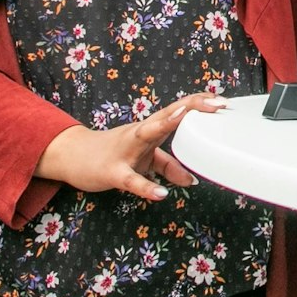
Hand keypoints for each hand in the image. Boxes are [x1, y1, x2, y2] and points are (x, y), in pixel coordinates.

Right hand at [35, 93, 223, 201]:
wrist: (72, 157)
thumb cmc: (113, 154)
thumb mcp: (144, 160)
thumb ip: (168, 167)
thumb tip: (191, 179)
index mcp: (149, 129)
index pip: (178, 110)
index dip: (200, 104)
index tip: (224, 102)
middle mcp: (140, 133)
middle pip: (168, 113)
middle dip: (193, 106)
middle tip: (218, 103)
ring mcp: (125, 150)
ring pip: (146, 134)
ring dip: (165, 124)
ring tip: (183, 118)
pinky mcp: (112, 171)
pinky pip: (131, 179)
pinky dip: (147, 187)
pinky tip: (162, 194)